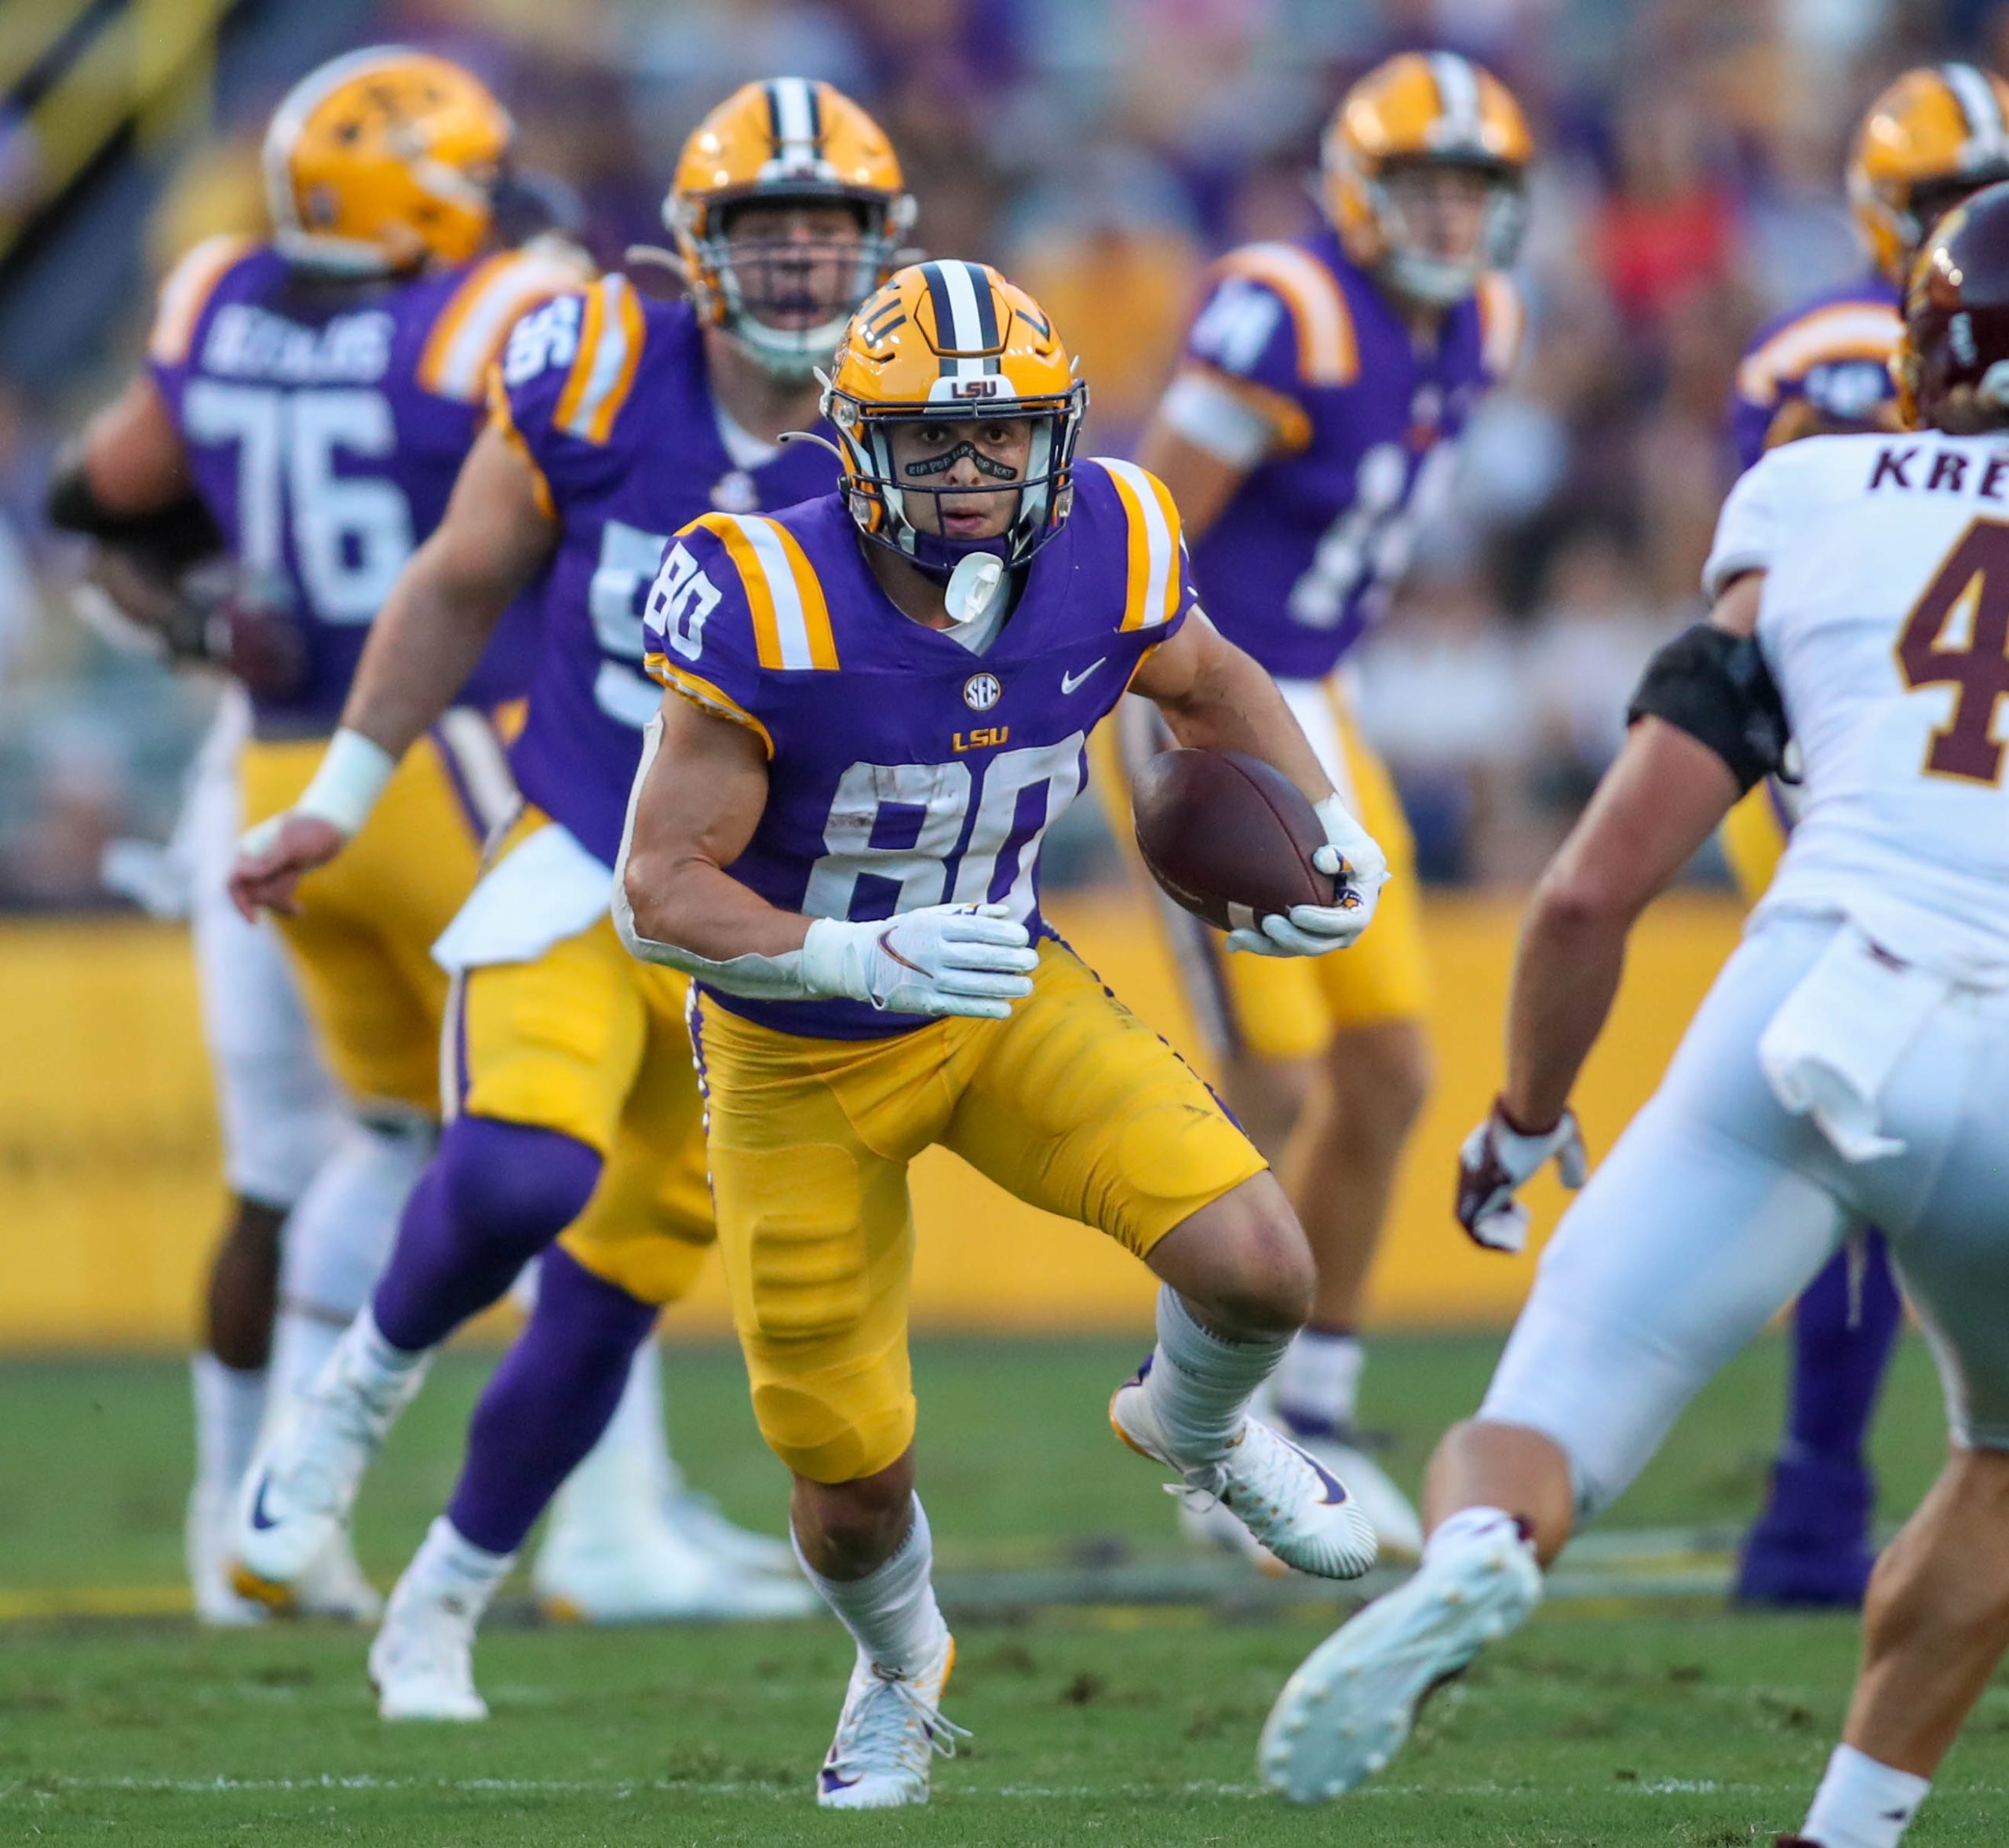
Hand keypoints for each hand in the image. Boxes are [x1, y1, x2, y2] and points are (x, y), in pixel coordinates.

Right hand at [229, 812, 345, 919]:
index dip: (240, 902)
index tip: (254, 920)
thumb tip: (239, 873)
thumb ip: (267, 861)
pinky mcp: (283, 873)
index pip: (233, 882)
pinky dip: (287, 905)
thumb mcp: (292, 847)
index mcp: (249, 850)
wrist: (335, 825)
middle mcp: (255, 859)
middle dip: (270, 897)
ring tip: (299, 908)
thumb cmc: (313, 832)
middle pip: (251, 892)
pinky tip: (300, 910)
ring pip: (264, 896)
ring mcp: (268, 867)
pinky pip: (277, 895)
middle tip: (292, 883)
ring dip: (279, 902)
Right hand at [804, 902, 1039, 1019]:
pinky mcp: (924, 1002)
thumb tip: (1006, 912)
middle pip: (980, 957)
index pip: (977, 930)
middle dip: (1010, 960)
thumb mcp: (931, 914)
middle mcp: (933, 952)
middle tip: (1032, 962)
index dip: (1004, 934)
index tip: (1024, 937)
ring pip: (974, 984)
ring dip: (1004, 986)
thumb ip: (969, 913)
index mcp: (935, 926)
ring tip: (1026, 986)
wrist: (862, 960)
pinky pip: (960, 1006)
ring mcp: (928, 978)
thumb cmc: (905, 933)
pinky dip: (984, 1008)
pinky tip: (1005, 1008)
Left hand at [1226, 794, 1389, 957]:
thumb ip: (1346, 854)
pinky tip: (1231, 942)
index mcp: (1359, 913)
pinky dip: (1255, 943)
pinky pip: (1276, 944)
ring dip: (1264, 946)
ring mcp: (1317, 937)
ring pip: (1291, 949)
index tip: (1298, 912)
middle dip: (1291, 938)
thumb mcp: (1358, 846)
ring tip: (1238, 937)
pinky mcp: (1296, 935)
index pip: (1344, 924)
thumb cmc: (1349, 845)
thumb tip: (1322, 860)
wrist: (1335, 851)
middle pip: (1315, 944)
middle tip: (1268, 923)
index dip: (1321, 922)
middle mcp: (1340, 932)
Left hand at [1455, 1098, 1588, 1253]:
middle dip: (1498, 1224)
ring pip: (1469, 1220)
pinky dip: (1491, 1241)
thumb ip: (1568, 1164)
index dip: (1501, 1208)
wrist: (1533, 1108)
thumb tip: (1572, 1186)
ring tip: (1518, 1243)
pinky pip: (1470, 1226)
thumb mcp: (1564, 1144)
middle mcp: (1472, 1166)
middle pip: (1473, 1206)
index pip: (1481, 1189)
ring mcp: (1472, 1177)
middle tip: (1522, 1231)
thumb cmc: (1549, 1122)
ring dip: (1495, 1237)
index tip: (1524, 1216)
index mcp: (1484, 1153)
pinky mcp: (1478, 1187)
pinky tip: (1516, 1244)